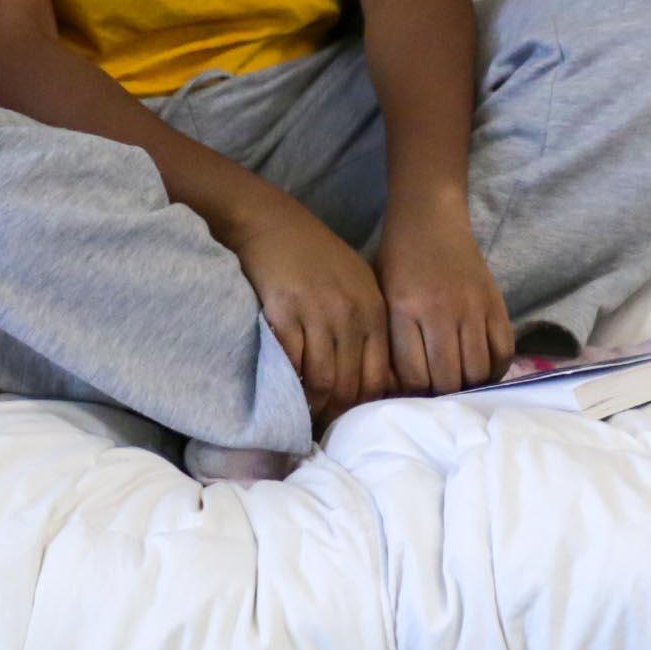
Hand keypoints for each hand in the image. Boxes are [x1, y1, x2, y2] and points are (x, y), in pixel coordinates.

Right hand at [221, 196, 394, 419]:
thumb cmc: (314, 257)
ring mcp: (319, 314)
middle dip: (334, 413)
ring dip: (309, 405)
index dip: (361, 407)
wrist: (272, 223)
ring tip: (299, 416)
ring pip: (321, 381)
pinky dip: (288, 384)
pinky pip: (291, 364)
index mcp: (374, 311)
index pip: (378, 379)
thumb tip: (368, 383)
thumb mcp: (355, 286)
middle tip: (318, 427)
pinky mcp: (285, 313)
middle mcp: (352, 315)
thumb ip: (366, 328)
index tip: (345, 420)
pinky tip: (282, 391)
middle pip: (350, 386)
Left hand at [374, 200, 511, 396]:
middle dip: (442, 395)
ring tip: (460, 382)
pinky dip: (495, 368)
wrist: (429, 218)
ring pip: (477, 370)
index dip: (415, 395)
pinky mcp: (496, 302)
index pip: (414, 376)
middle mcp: (440, 311)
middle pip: (448, 379)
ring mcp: (472, 307)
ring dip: (469, 384)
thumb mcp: (381, 299)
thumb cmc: (397, 261)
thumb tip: (399, 391)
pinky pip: (504, 351)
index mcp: (404, 310)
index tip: (414, 394)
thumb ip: (390, 342)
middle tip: (437, 393)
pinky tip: (483, 369)